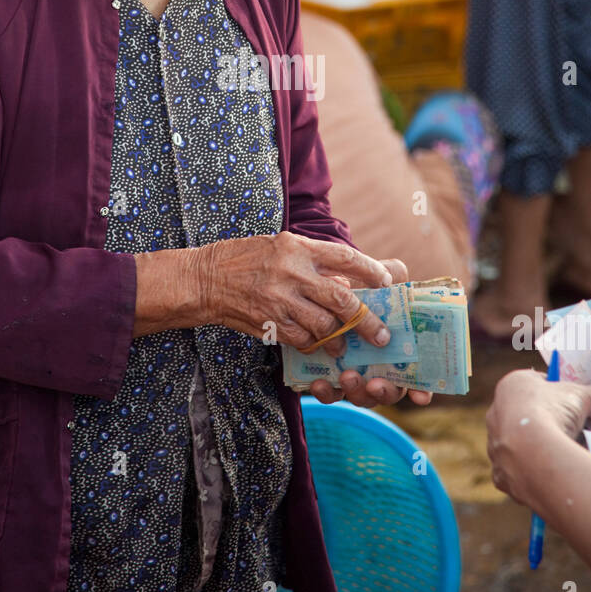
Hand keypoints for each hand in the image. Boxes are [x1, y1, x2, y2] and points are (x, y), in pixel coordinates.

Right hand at [200, 233, 399, 355]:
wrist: (204, 279)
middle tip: (381, 335)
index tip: (386, 283)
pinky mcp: (269, 322)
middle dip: (367, 321)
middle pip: (342, 300)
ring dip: (338, 338)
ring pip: (324, 325)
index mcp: (298, 247)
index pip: (346, 257)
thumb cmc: (246, 259)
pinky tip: (315, 343)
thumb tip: (346, 283)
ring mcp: (280, 299)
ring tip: (343, 343)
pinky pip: (302, 339)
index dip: (371, 272)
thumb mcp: (280, 247)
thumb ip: (313, 262)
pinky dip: (313, 344)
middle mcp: (292, 272)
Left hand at [306, 257, 433, 410]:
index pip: (418, 378)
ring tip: (347, 376)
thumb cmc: (361, 291)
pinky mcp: (330, 378)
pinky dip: (326, 392)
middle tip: (375, 384)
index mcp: (400, 351)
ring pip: (361, 395)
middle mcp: (381, 368)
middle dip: (385, 392)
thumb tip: (392, 275)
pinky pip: (330, 394)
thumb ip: (389, 275)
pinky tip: (319, 382)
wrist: (324, 295)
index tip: (420, 396)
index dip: (422, 390)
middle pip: (390, 391)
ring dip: (356, 391)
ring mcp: (357, 376)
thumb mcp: (375, 279)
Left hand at [486, 369, 590, 504]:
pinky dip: (535, 475)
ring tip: (566, 457)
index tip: (573, 403)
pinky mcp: (501, 475)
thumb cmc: (553, 413)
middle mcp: (496, 414)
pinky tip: (554, 476)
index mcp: (511, 387)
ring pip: (520, 447)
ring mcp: (495, 446)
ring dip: (539, 450)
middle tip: (573, 431)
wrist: (533, 453)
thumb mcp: (583, 397)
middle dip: (548, 423)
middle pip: (526, 416)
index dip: (556, 392)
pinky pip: (520, 473)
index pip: (534, 384)